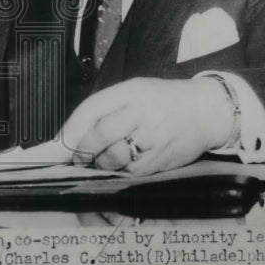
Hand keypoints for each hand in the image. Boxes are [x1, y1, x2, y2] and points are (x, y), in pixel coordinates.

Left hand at [58, 77, 232, 174]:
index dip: (71, 130)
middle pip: (100, 135)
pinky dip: (120, 173)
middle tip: (77, 158)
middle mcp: (142, 112)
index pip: (92, 109)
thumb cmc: (163, 101)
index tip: (58, 144)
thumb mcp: (134, 92)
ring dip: (100, 164)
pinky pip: (131, 173)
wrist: (206, 110)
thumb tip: (70, 135)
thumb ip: (105, 109)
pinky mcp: (162, 159)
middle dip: (82, 150)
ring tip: (100, 162)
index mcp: (131, 91)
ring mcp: (153, 137)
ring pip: (114, 158)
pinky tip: (121, 167)